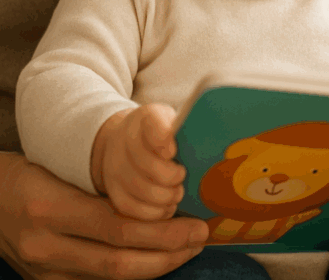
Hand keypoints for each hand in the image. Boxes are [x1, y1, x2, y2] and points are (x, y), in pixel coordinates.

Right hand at [0, 151, 207, 279]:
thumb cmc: (25, 172)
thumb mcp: (61, 165)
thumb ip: (104, 181)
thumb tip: (163, 188)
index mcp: (48, 207)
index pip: (116, 228)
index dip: (162, 232)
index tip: (195, 224)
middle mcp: (43, 245)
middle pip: (118, 262)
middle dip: (167, 254)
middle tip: (200, 238)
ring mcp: (42, 271)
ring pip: (110, 279)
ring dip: (154, 267)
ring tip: (185, 250)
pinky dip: (130, 274)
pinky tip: (154, 261)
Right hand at [93, 104, 186, 220]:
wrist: (129, 139)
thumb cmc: (165, 133)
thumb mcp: (177, 121)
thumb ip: (190, 128)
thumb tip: (214, 138)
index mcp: (148, 117)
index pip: (153, 124)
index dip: (162, 140)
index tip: (173, 151)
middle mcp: (126, 139)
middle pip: (146, 163)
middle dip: (170, 176)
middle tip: (182, 176)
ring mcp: (116, 165)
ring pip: (141, 188)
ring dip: (165, 196)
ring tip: (178, 193)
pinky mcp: (114, 189)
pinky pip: (131, 207)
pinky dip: (153, 211)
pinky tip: (166, 206)